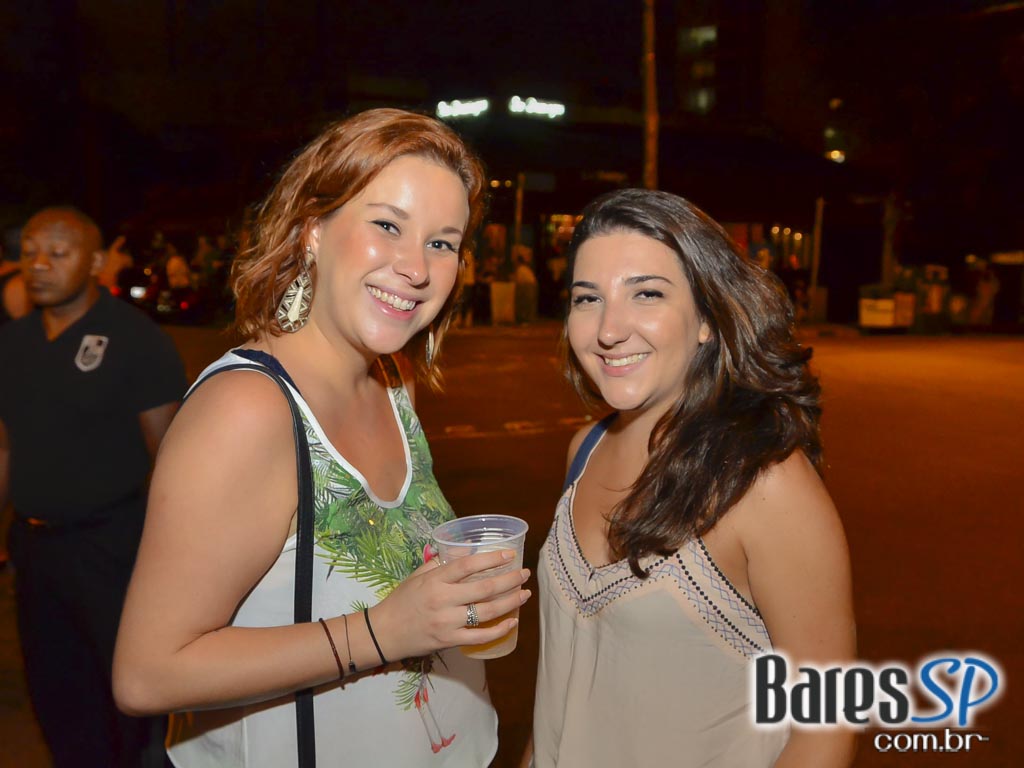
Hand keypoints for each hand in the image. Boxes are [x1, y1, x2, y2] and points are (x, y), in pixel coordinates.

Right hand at [370, 549, 530, 659]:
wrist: (384, 633)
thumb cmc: (401, 600)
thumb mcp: (417, 576)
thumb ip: (440, 562)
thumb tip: (466, 549)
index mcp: (435, 580)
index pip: (467, 566)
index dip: (491, 559)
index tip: (509, 555)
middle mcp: (443, 600)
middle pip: (484, 589)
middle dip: (509, 580)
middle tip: (524, 574)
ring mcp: (447, 622)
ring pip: (486, 612)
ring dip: (510, 602)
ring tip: (524, 594)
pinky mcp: (449, 641)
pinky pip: (479, 637)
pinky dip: (499, 630)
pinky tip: (512, 622)